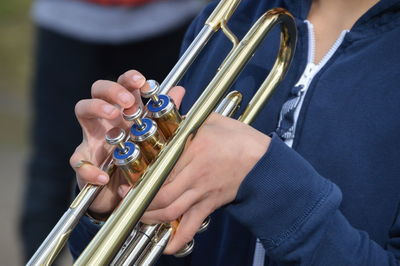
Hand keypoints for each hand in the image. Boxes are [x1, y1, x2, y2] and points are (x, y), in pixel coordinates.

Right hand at [69, 70, 184, 215]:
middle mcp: (107, 120)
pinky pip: (79, 162)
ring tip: (113, 116)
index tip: (142, 82)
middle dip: (113, 90)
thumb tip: (179, 90)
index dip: (130, 79)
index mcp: (126, 112)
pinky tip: (104, 176)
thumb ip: (165, 112)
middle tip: (127, 102)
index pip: (123, 85)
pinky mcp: (83, 162)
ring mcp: (92, 137)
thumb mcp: (155, 136)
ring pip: (83, 110)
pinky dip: (90, 169)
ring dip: (97, 108)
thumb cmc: (140, 159)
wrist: (125, 192)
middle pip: (99, 89)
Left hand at [119, 113, 270, 253]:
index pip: (160, 168)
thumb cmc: (240, 139)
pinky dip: (179, 239)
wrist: (263, 162)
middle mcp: (194, 175)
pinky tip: (168, 247)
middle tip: (126, 200)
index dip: (140, 178)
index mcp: (193, 151)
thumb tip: (171, 114)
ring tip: (138, 216)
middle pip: (160, 194)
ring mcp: (202, 192)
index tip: (126, 180)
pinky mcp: (210, 204)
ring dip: (151, 218)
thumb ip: (188, 119)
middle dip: (139, 201)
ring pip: (171, 211)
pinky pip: (192, 225)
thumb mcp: (212, 121)